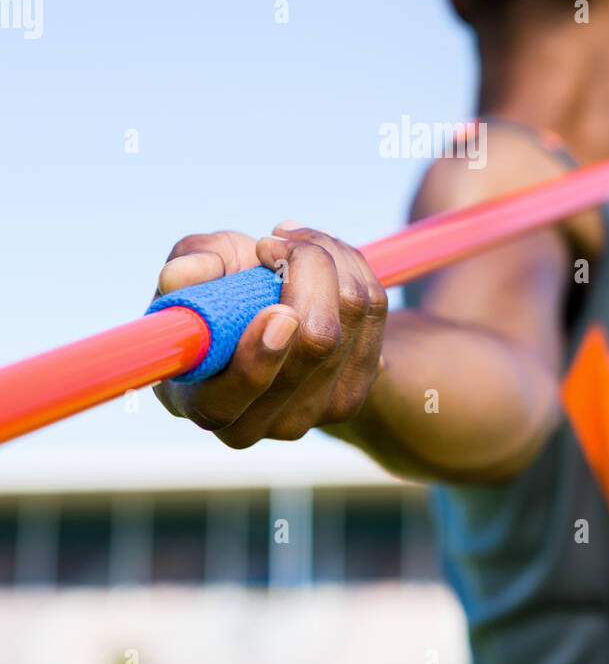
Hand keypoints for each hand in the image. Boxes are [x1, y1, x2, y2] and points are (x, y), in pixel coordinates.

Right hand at [153, 223, 387, 447]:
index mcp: (199, 400)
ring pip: (352, 319)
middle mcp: (255, 423)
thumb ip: (187, 269)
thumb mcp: (195, 270)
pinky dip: (354, 268)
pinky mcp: (353, 394)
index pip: (225, 402)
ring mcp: (311, 415)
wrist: (273, 307)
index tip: (279, 311)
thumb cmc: (218, 290)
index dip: (257, 360)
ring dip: (330, 258)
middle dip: (308, 272)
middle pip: (314, 346)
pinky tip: (327, 261)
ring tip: (297, 241)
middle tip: (279, 239)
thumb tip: (178, 276)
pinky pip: (374, 311)